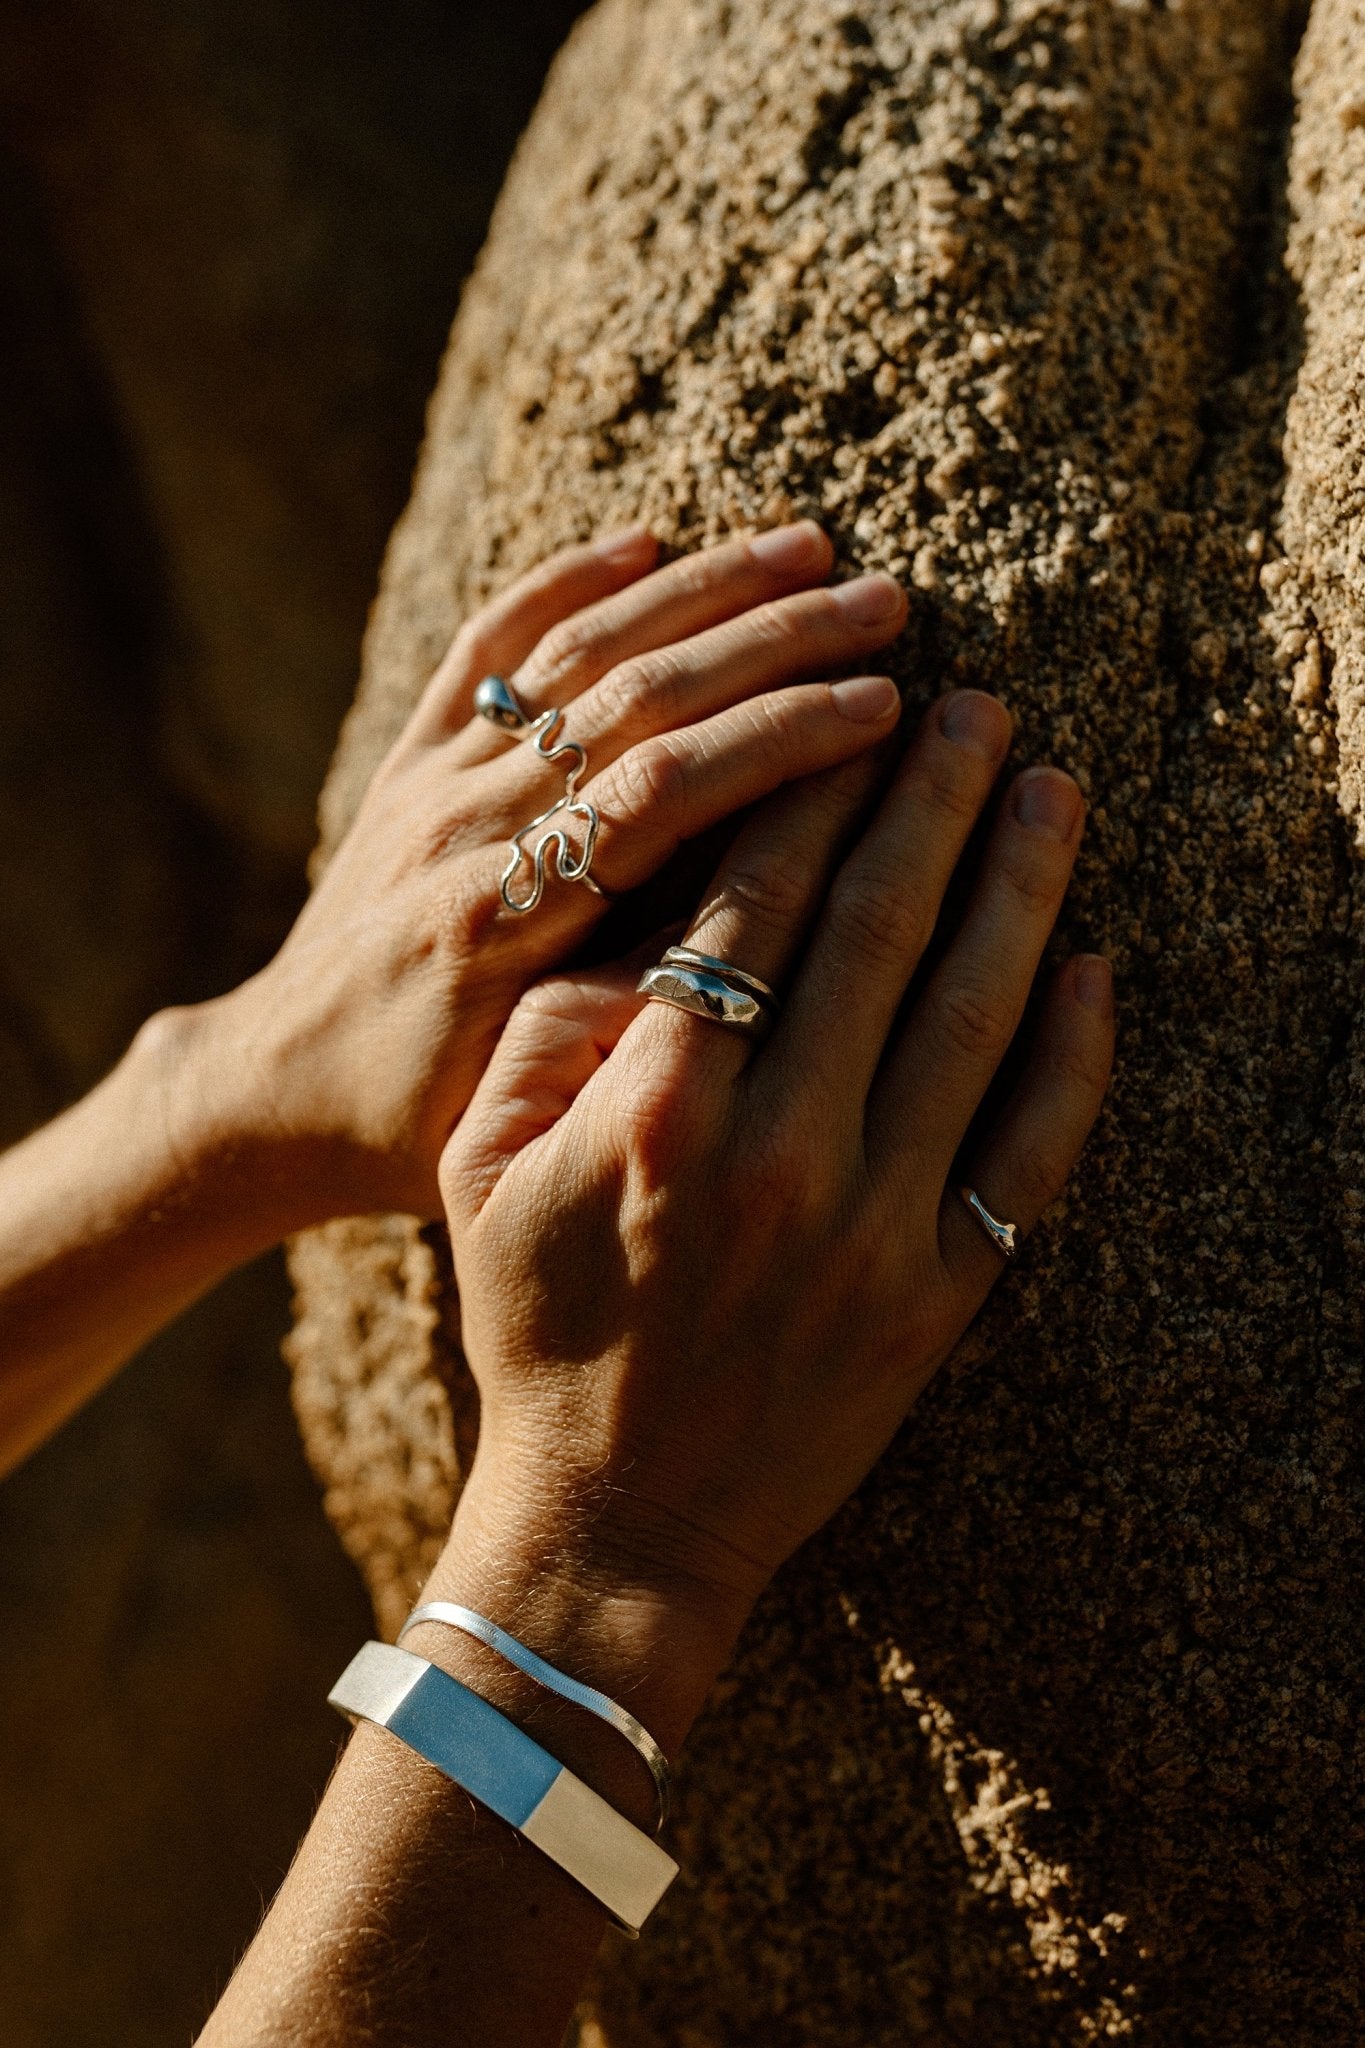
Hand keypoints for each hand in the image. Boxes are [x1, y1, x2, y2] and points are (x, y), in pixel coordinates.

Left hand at [186, 522, 908, 1223]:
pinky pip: (485, 646)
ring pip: (574, 653)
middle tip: (885, 604)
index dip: (777, 738)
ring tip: (810, 548)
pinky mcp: (410, 760)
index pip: (662, 792)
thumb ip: (623, 1023)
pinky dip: (562, 582)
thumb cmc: (413, 1122)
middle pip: (636, 699)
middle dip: (771, 643)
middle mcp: (465, 828)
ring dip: (698, 591)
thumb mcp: (520, 1106)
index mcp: (500, 920)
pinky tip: (641, 541)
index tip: (879, 706)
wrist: (277, 1086)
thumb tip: (760, 940)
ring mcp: (433, 782)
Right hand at [436, 689, 1113, 1739]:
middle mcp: (784, 1157)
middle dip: (930, 800)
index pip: (751, 912)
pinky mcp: (943, 1295)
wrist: (620, 1521)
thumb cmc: (538, 1334)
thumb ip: (545, 1039)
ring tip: (1049, 787)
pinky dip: (1073, 1056)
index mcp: (662, 1116)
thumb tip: (639, 936)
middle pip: (877, 934)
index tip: (849, 709)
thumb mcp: (479, 1175)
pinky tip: (1095, 964)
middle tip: (976, 705)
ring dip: (1018, 888)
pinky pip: (1030, 1154)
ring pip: (971, 1017)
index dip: (805, 795)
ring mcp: (878, 1228)